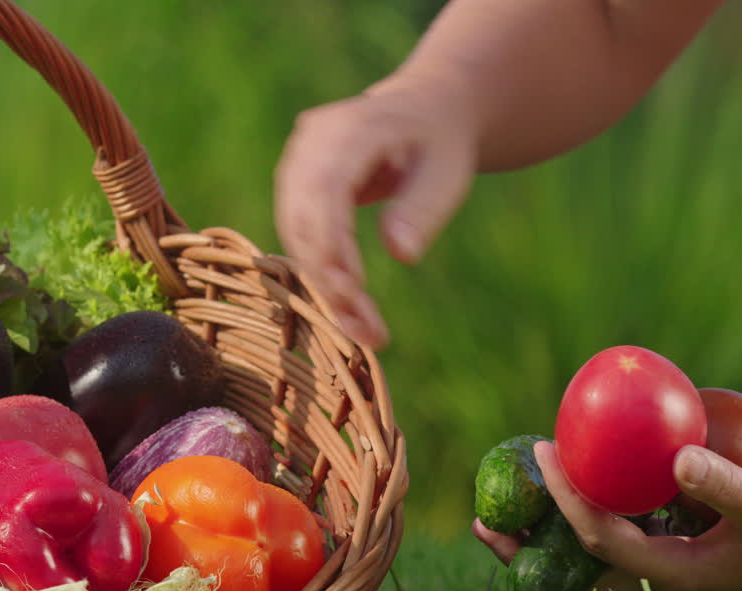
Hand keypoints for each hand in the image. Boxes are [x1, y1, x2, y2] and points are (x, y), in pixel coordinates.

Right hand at [273, 74, 478, 348]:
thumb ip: (422, 210)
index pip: (326, 186)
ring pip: (294, 231)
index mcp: (354, 127)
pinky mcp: (295, 185)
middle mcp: (313, 140)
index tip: (354, 287)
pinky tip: (349, 308)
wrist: (425, 111)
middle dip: (327, 274)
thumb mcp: (447, 174)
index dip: (332, 239)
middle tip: (363, 327)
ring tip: (362, 328)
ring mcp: (298, 160)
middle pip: (303, 214)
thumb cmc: (440, 144)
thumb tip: (401, 254)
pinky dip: (321, 272)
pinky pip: (297, 234)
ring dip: (323, 283)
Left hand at [474, 441, 741, 590]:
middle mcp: (657, 570)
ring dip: (550, 526)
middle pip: (574, 568)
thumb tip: (674, 457)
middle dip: (526, 550)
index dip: (566, 500)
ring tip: (508, 498)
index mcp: (671, 573)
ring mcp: (665, 556)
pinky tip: (583, 468)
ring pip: (591, 547)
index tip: (543, 456)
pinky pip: (622, 522)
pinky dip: (595, 501)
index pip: (600, 539)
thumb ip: (727, 486)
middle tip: (480, 520)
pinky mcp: (678, 538)